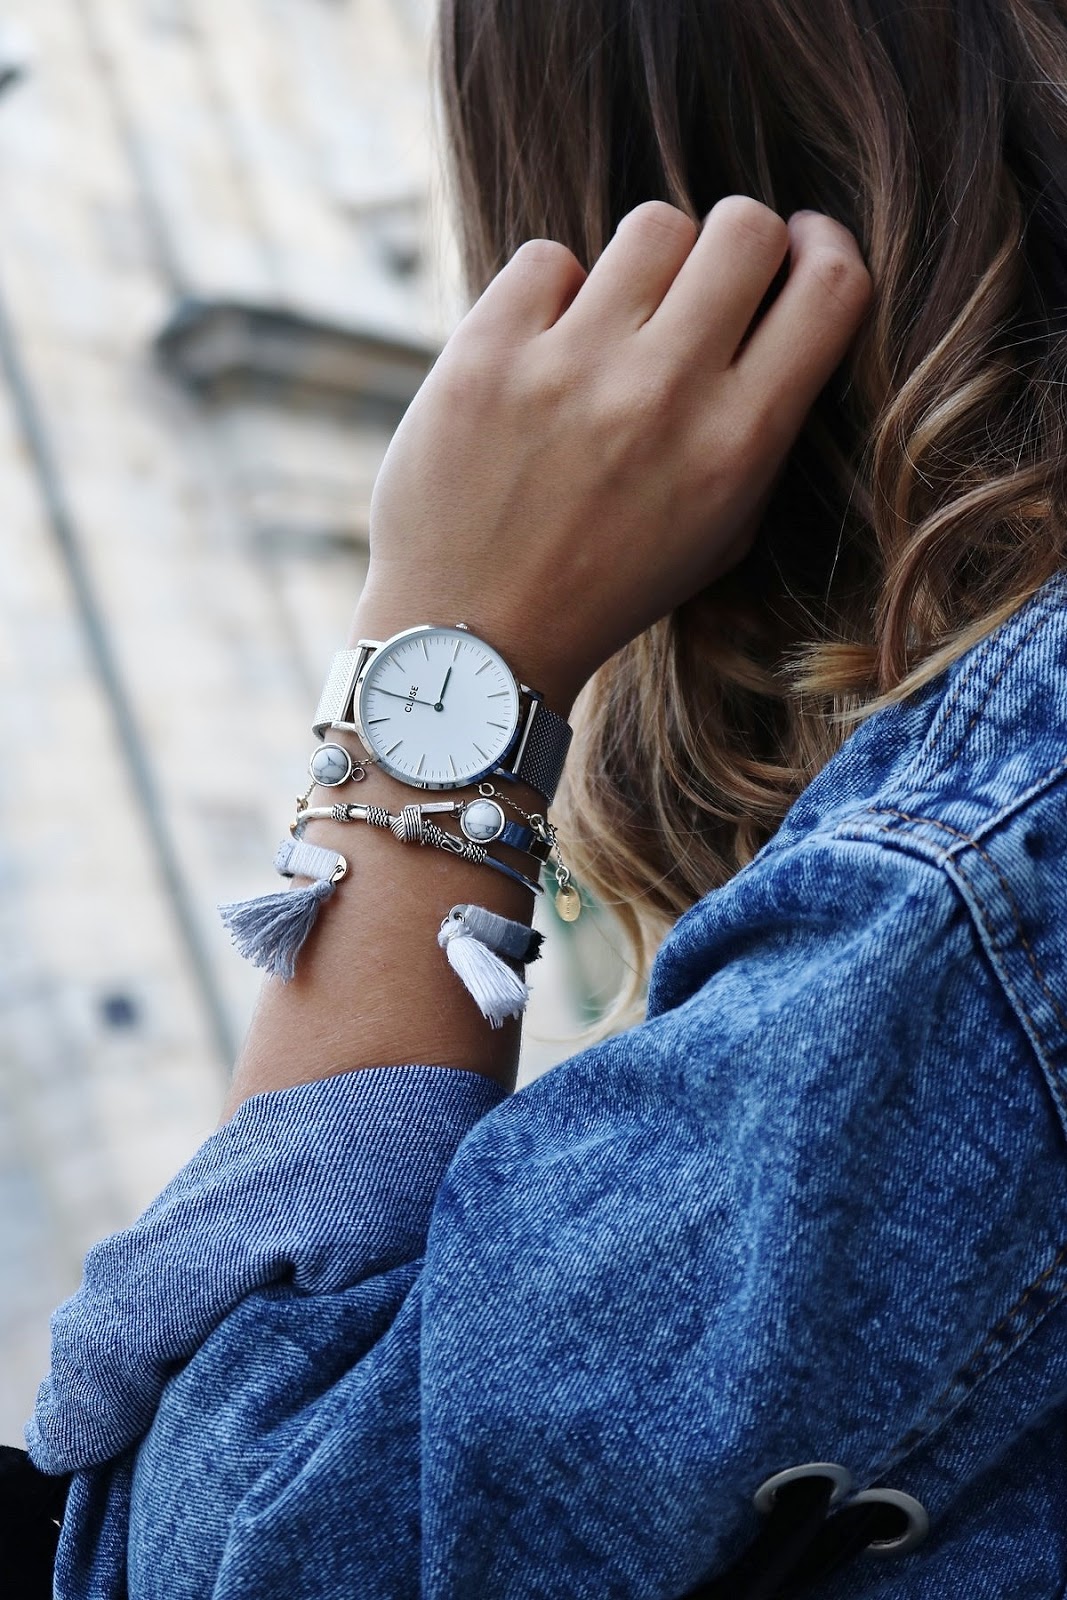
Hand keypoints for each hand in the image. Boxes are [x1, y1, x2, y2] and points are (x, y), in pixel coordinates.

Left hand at [356, 198, 871, 712]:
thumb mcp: (720, 534)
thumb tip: (783, 304)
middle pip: (747, 227)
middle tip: (703, 287)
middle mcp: (663, 394)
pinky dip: (551, 295)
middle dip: (739, 244)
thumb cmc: (606, 586)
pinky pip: (549, 257)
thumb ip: (765, 426)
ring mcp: (570, 366)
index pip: (832, 285)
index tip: (800, 249)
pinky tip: (540, 353)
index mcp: (737, 445)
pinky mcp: (486, 353)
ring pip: (652, 226)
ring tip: (613, 327)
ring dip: (644, 266)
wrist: (473, 640)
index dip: (825, 247)